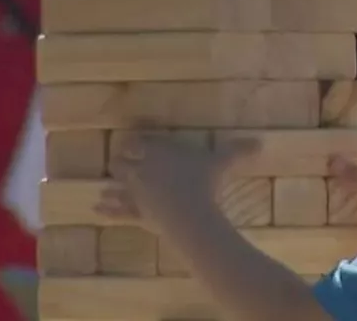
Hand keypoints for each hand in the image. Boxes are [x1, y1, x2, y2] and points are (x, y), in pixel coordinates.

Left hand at [97, 129, 258, 230]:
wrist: (190, 215)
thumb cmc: (204, 183)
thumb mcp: (223, 162)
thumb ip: (239, 149)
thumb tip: (261, 142)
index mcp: (158, 151)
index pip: (137, 141)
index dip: (134, 142)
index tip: (133, 142)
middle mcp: (143, 168)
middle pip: (122, 160)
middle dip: (122, 160)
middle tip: (123, 161)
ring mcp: (137, 191)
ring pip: (118, 183)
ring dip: (112, 183)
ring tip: (104, 185)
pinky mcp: (137, 213)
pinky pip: (119, 210)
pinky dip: (107, 208)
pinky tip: (96, 207)